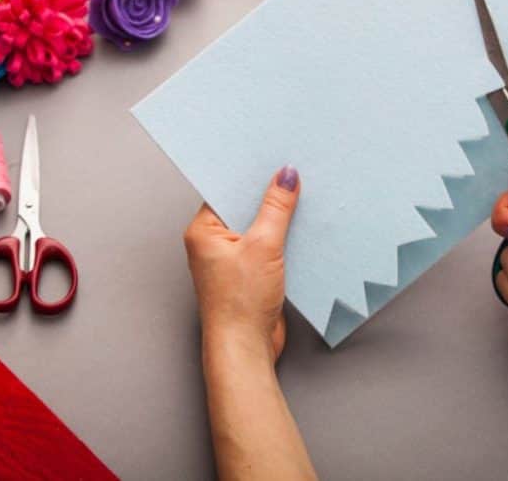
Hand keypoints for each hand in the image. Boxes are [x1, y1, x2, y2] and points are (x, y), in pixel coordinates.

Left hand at [184, 166, 299, 362]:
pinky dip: (285, 238)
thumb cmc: (240, 304)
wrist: (246, 348)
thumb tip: (285, 177)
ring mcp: (233, 259)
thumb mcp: (263, 246)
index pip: (226, 190)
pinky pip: (269, 246)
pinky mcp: (251, 273)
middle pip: (244, 208)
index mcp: (203, 231)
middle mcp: (214, 243)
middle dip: (269, 196)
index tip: (273, 159)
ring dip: (280, 218)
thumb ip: (276, 208)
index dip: (250, 175)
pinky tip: (303, 229)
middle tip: (294, 175)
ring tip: (304, 198)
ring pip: (260, 227)